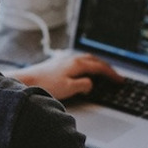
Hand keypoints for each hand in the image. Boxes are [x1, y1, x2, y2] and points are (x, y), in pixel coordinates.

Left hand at [8, 52, 122, 99]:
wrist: (27, 81)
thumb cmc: (46, 85)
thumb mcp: (69, 88)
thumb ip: (83, 85)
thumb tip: (91, 84)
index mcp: (77, 64)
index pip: (100, 67)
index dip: (112, 74)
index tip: (120, 80)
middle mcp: (72, 59)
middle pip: (94, 60)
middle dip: (106, 68)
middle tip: (115, 76)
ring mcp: (64, 59)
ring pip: (86, 60)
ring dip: (97, 65)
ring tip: (102, 72)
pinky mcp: (58, 63)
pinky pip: (78, 61)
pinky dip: (87, 65)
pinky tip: (83, 71)